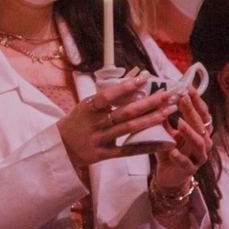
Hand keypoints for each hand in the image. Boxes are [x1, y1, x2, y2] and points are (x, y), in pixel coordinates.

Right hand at [58, 73, 176, 169]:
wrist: (60, 147)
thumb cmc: (78, 121)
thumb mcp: (87, 105)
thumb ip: (110, 91)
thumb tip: (135, 74)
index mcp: (88, 108)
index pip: (107, 96)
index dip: (125, 87)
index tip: (144, 79)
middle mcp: (93, 124)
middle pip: (124, 113)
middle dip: (148, 103)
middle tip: (167, 95)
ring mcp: (99, 140)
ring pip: (128, 129)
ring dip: (150, 119)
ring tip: (168, 111)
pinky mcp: (104, 154)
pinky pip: (128, 150)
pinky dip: (147, 146)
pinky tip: (163, 141)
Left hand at [152, 88, 212, 191]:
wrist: (169, 175)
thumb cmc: (169, 150)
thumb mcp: (165, 132)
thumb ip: (163, 118)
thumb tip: (155, 97)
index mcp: (199, 130)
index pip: (201, 112)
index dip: (196, 100)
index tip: (187, 87)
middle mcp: (203, 141)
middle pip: (201, 124)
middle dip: (192, 111)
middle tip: (182, 98)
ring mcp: (198, 156)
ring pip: (199, 143)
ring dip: (190, 132)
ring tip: (180, 123)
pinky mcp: (190, 169)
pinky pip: (187, 163)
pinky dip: (180, 156)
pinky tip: (172, 151)